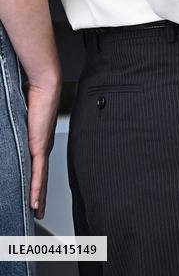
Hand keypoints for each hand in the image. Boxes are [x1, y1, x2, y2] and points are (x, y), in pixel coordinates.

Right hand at [26, 71, 60, 218]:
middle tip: (38, 212)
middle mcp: (43, 146)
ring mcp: (43, 147)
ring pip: (42, 179)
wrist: (45, 85)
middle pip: (42, 177)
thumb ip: (20, 127)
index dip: (37, 183)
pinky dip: (38, 188)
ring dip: (40, 197)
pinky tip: (36, 201)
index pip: (38, 167)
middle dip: (40, 196)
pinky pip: (39, 172)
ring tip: (37, 213)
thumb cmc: (35, 95)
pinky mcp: (40, 146)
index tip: (35, 196)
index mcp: (39, 140)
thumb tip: (13, 128)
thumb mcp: (22, 117)